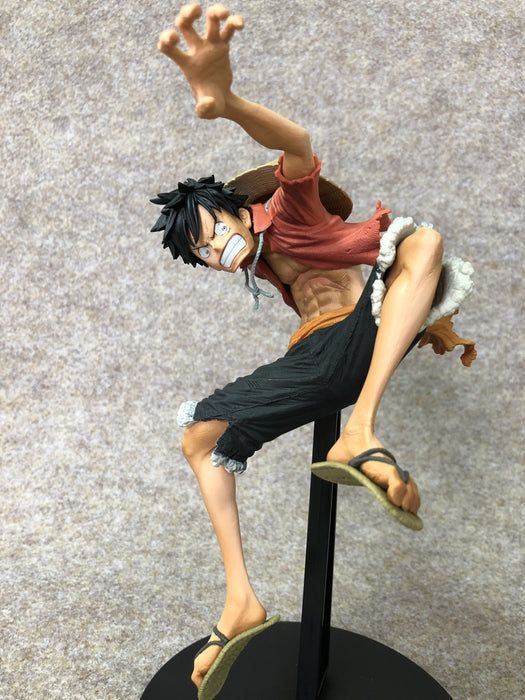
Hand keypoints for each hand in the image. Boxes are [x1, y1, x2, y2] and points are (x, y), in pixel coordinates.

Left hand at [158, 3, 243, 118]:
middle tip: (196, 10)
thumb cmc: (211, 106)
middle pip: (185, 24)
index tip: (174, 38)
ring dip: (215, 12)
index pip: (168, 47)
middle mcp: (196, 50)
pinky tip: (240, 25)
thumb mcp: (207, 112)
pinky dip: (234, 22)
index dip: (166, 39)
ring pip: (209, 20)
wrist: (222, 102)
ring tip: (223, 15)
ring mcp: (210, 46)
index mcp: (187, 64)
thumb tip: (206, 103)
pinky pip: (228, 29)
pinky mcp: (223, 46)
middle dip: (187, 14)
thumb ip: (204, 109)